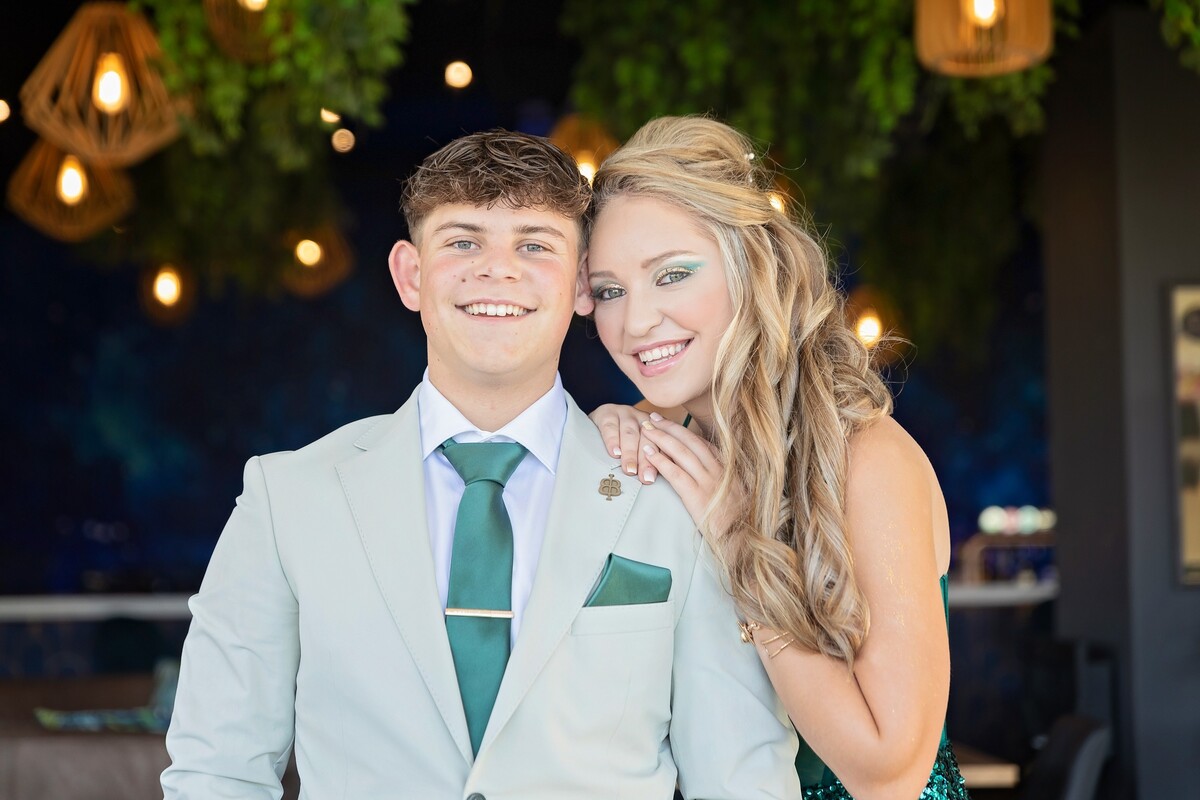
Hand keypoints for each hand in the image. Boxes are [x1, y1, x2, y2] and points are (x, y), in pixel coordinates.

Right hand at [588, 404, 654, 481]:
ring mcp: (626, 413)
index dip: (660, 460)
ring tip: (629, 469)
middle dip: (646, 460)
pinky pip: (611, 426)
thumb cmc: (621, 442)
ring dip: (630, 453)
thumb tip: (653, 481)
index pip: (661, 444)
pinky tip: (614, 453)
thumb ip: (650, 460)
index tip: (655, 478)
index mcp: (656, 427)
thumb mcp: (638, 448)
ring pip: (630, 433)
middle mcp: (643, 418)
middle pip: (648, 439)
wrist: (597, 422)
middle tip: (645, 478)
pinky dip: (612, 440)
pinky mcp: (607, 412)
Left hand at [640, 413, 726, 527]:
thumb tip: (707, 473)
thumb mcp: (733, 495)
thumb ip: (722, 482)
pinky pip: (676, 473)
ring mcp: (708, 482)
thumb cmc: (737, 522)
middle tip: (653, 418)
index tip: (669, 423)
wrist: (742, 539)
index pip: (703, 443)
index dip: (684, 431)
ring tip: (646, 430)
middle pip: (690, 442)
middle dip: (670, 427)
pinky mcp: (697, 495)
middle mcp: (718, 470)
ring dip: (662, 438)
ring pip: (682, 452)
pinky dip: (660, 460)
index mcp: (727, 469)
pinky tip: (648, 453)